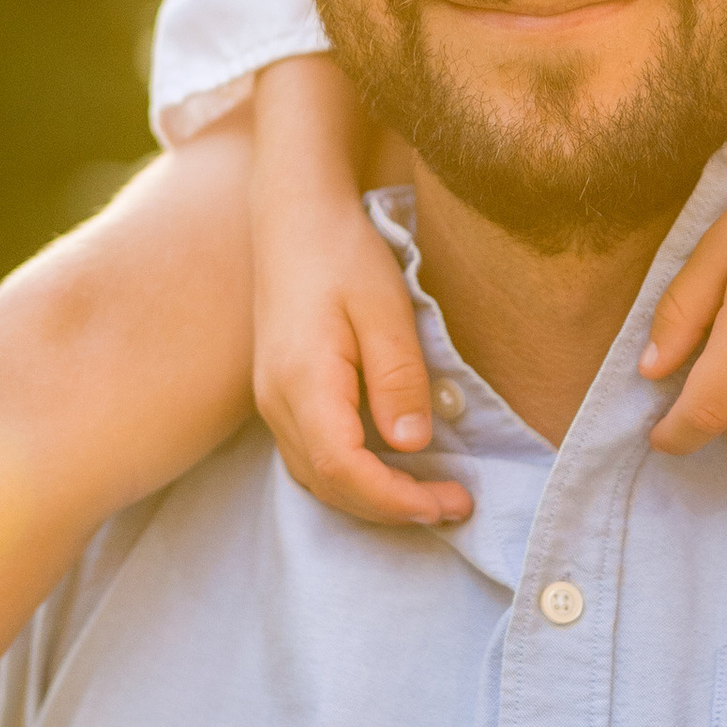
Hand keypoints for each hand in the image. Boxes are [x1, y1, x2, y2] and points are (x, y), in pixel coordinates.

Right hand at [250, 55, 468, 531]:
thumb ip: (398, 378)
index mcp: (303, 382)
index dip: (397, 500)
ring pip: (316, 479)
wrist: (292, 217)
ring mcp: (272, 401)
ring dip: (371, 499)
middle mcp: (277, 402)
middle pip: (329, 486)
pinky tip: (390, 469)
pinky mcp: (279, 395)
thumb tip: (412, 447)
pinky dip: (351, 478)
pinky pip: (310, 457)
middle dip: (392, 509)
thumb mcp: (385, 307)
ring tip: (430, 496)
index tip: (448, 502)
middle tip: (455, 506)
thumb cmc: (342, 253)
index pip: (344, 470)